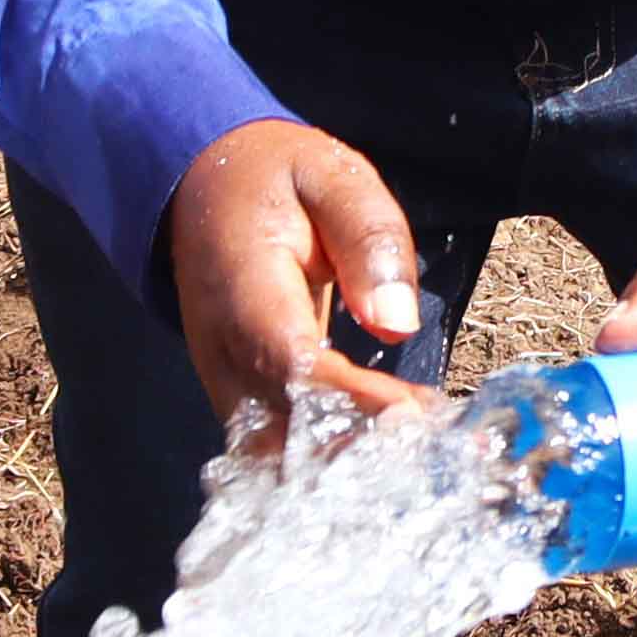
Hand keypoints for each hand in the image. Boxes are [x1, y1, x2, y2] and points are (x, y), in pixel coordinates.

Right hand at [161, 120, 431, 439]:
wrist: (198, 190)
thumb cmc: (273, 179)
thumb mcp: (331, 176)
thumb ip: (368, 239)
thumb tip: (396, 321)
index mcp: (242, 285)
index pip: (290, 360)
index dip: (351, 396)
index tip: (413, 414)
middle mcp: (221, 348)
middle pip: (282, 423)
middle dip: (360, 441)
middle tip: (438, 444)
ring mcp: (223, 380)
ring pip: (275, 450)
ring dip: (345, 460)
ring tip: (424, 454)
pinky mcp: (237, 397)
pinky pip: (275, 445)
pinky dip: (328, 456)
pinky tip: (389, 450)